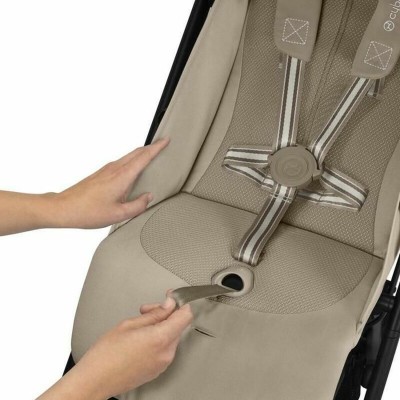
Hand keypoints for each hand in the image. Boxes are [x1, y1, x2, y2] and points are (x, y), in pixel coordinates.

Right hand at [37, 295, 192, 399]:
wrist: (95, 380)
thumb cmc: (106, 354)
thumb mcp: (130, 324)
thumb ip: (155, 313)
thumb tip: (169, 305)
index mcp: (160, 338)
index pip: (186, 315)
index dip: (180, 303)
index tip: (173, 297)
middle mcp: (166, 353)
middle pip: (178, 325)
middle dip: (166, 314)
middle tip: (148, 310)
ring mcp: (163, 363)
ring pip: (171, 336)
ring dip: (161, 326)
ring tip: (141, 324)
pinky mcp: (157, 370)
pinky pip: (165, 349)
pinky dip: (158, 339)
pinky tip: (141, 337)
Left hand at [55, 138, 169, 228]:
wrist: (63, 208)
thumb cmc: (87, 212)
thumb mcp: (118, 214)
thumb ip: (138, 206)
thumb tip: (148, 197)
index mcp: (121, 177)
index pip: (143, 157)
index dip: (157, 148)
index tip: (165, 140)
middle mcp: (114, 169)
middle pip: (137, 152)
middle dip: (151, 147)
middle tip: (162, 144)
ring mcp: (106, 169)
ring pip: (129, 156)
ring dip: (142, 153)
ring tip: (151, 154)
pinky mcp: (101, 173)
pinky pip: (122, 161)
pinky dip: (132, 160)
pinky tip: (133, 168)